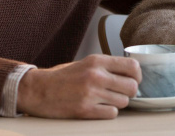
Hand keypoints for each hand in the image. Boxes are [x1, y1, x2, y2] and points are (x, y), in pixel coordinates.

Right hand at [17, 54, 141, 118]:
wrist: (37, 90)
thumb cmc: (62, 77)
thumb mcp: (85, 63)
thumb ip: (106, 66)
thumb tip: (131, 73)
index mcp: (97, 61)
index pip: (132, 66)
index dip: (137, 75)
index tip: (133, 79)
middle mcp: (96, 75)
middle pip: (132, 86)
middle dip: (129, 92)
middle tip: (120, 93)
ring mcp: (90, 93)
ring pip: (123, 102)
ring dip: (118, 103)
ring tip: (106, 100)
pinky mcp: (84, 110)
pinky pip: (111, 113)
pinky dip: (108, 112)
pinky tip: (99, 108)